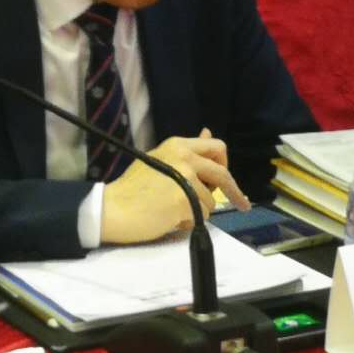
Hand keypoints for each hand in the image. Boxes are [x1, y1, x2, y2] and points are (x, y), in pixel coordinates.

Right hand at [100, 128, 250, 244]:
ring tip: (171, 211)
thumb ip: (186, 151)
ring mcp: (186, 179)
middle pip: (222, 173)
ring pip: (210, 201)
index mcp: (178, 145)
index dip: (224, 164)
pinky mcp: (185, 200)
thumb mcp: (160, 159)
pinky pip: (201, 216)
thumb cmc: (132, 188)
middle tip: (242, 204)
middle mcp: (185, 157)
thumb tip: (208, 131)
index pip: (217, 148)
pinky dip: (188, 221)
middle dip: (233, 191)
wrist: (111, 208)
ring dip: (197, 210)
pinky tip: (169, 219)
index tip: (226, 179)